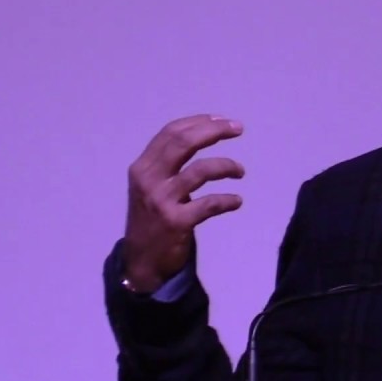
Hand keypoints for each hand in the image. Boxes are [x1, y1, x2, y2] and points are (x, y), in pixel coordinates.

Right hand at [122, 115, 244, 290]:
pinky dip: (228, 200)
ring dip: (226, 166)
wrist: (141, 261)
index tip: (223, 120)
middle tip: (238, 129)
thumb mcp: (152, 186)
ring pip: (200, 171)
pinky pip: (209, 204)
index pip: (170, 133)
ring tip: (240, 171)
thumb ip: (169, 163)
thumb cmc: (152, 218)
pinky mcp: (176, 222)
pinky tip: (237, 201)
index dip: (198, 122)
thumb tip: (202, 135)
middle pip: (183, 144)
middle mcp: (149, 180)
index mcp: (142, 167)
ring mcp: (162, 201)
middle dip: (213, 131)